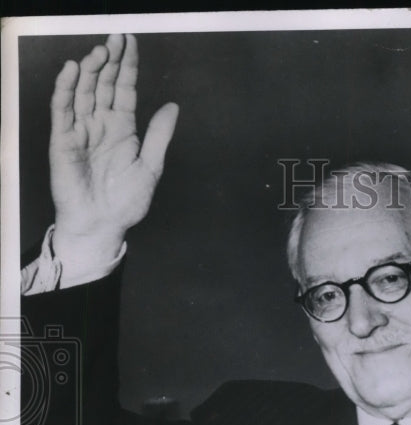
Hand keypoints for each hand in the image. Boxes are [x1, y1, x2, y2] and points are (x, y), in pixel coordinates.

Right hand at [49, 34, 177, 265]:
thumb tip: (173, 106)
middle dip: (109, 61)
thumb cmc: (125, 202)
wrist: (103, 226)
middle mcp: (101, 124)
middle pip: (103, 84)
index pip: (123, 89)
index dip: (127, 66)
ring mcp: (81, 130)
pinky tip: (74, 71)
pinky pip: (63, 110)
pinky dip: (66, 89)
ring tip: (100, 51)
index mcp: (122, 129)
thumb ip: (159, 136)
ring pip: (83, 92)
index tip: (130, 42)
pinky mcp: (64, 141)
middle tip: (115, 38)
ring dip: (90, 70)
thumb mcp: (150, 167)